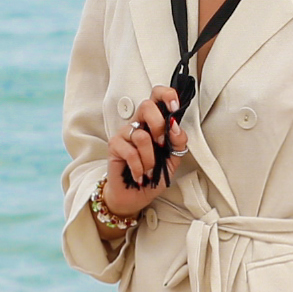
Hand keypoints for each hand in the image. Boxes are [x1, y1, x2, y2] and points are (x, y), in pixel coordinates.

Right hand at [103, 85, 187, 217]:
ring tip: (150, 170)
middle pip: (146, 106)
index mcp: (154, 122)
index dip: (167, 95)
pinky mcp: (114, 146)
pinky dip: (139, 167)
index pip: (157, 96)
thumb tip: (176, 127)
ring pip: (142, 136)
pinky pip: (131, 152)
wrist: (135, 195)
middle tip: (162, 145)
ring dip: (150, 158)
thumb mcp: (173, 159)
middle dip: (159, 126)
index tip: (175, 107)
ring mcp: (125, 133)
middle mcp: (138, 123)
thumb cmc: (153, 175)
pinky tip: (140, 175)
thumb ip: (178, 142)